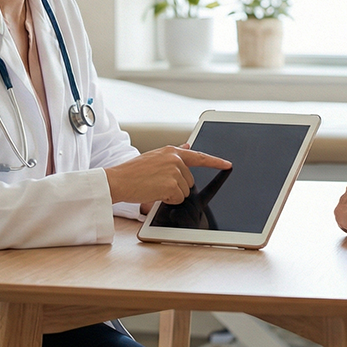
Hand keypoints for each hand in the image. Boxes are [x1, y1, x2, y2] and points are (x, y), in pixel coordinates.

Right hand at [104, 145, 230, 206]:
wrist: (118, 180)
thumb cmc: (132, 172)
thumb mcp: (155, 157)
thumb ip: (174, 153)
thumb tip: (187, 146)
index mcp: (172, 151)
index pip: (199, 156)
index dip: (215, 162)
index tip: (228, 164)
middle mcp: (175, 159)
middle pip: (190, 181)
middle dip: (177, 187)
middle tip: (157, 184)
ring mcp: (175, 172)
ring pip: (185, 192)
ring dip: (172, 194)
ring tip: (154, 187)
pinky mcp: (172, 185)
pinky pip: (178, 199)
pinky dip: (168, 201)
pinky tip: (154, 193)